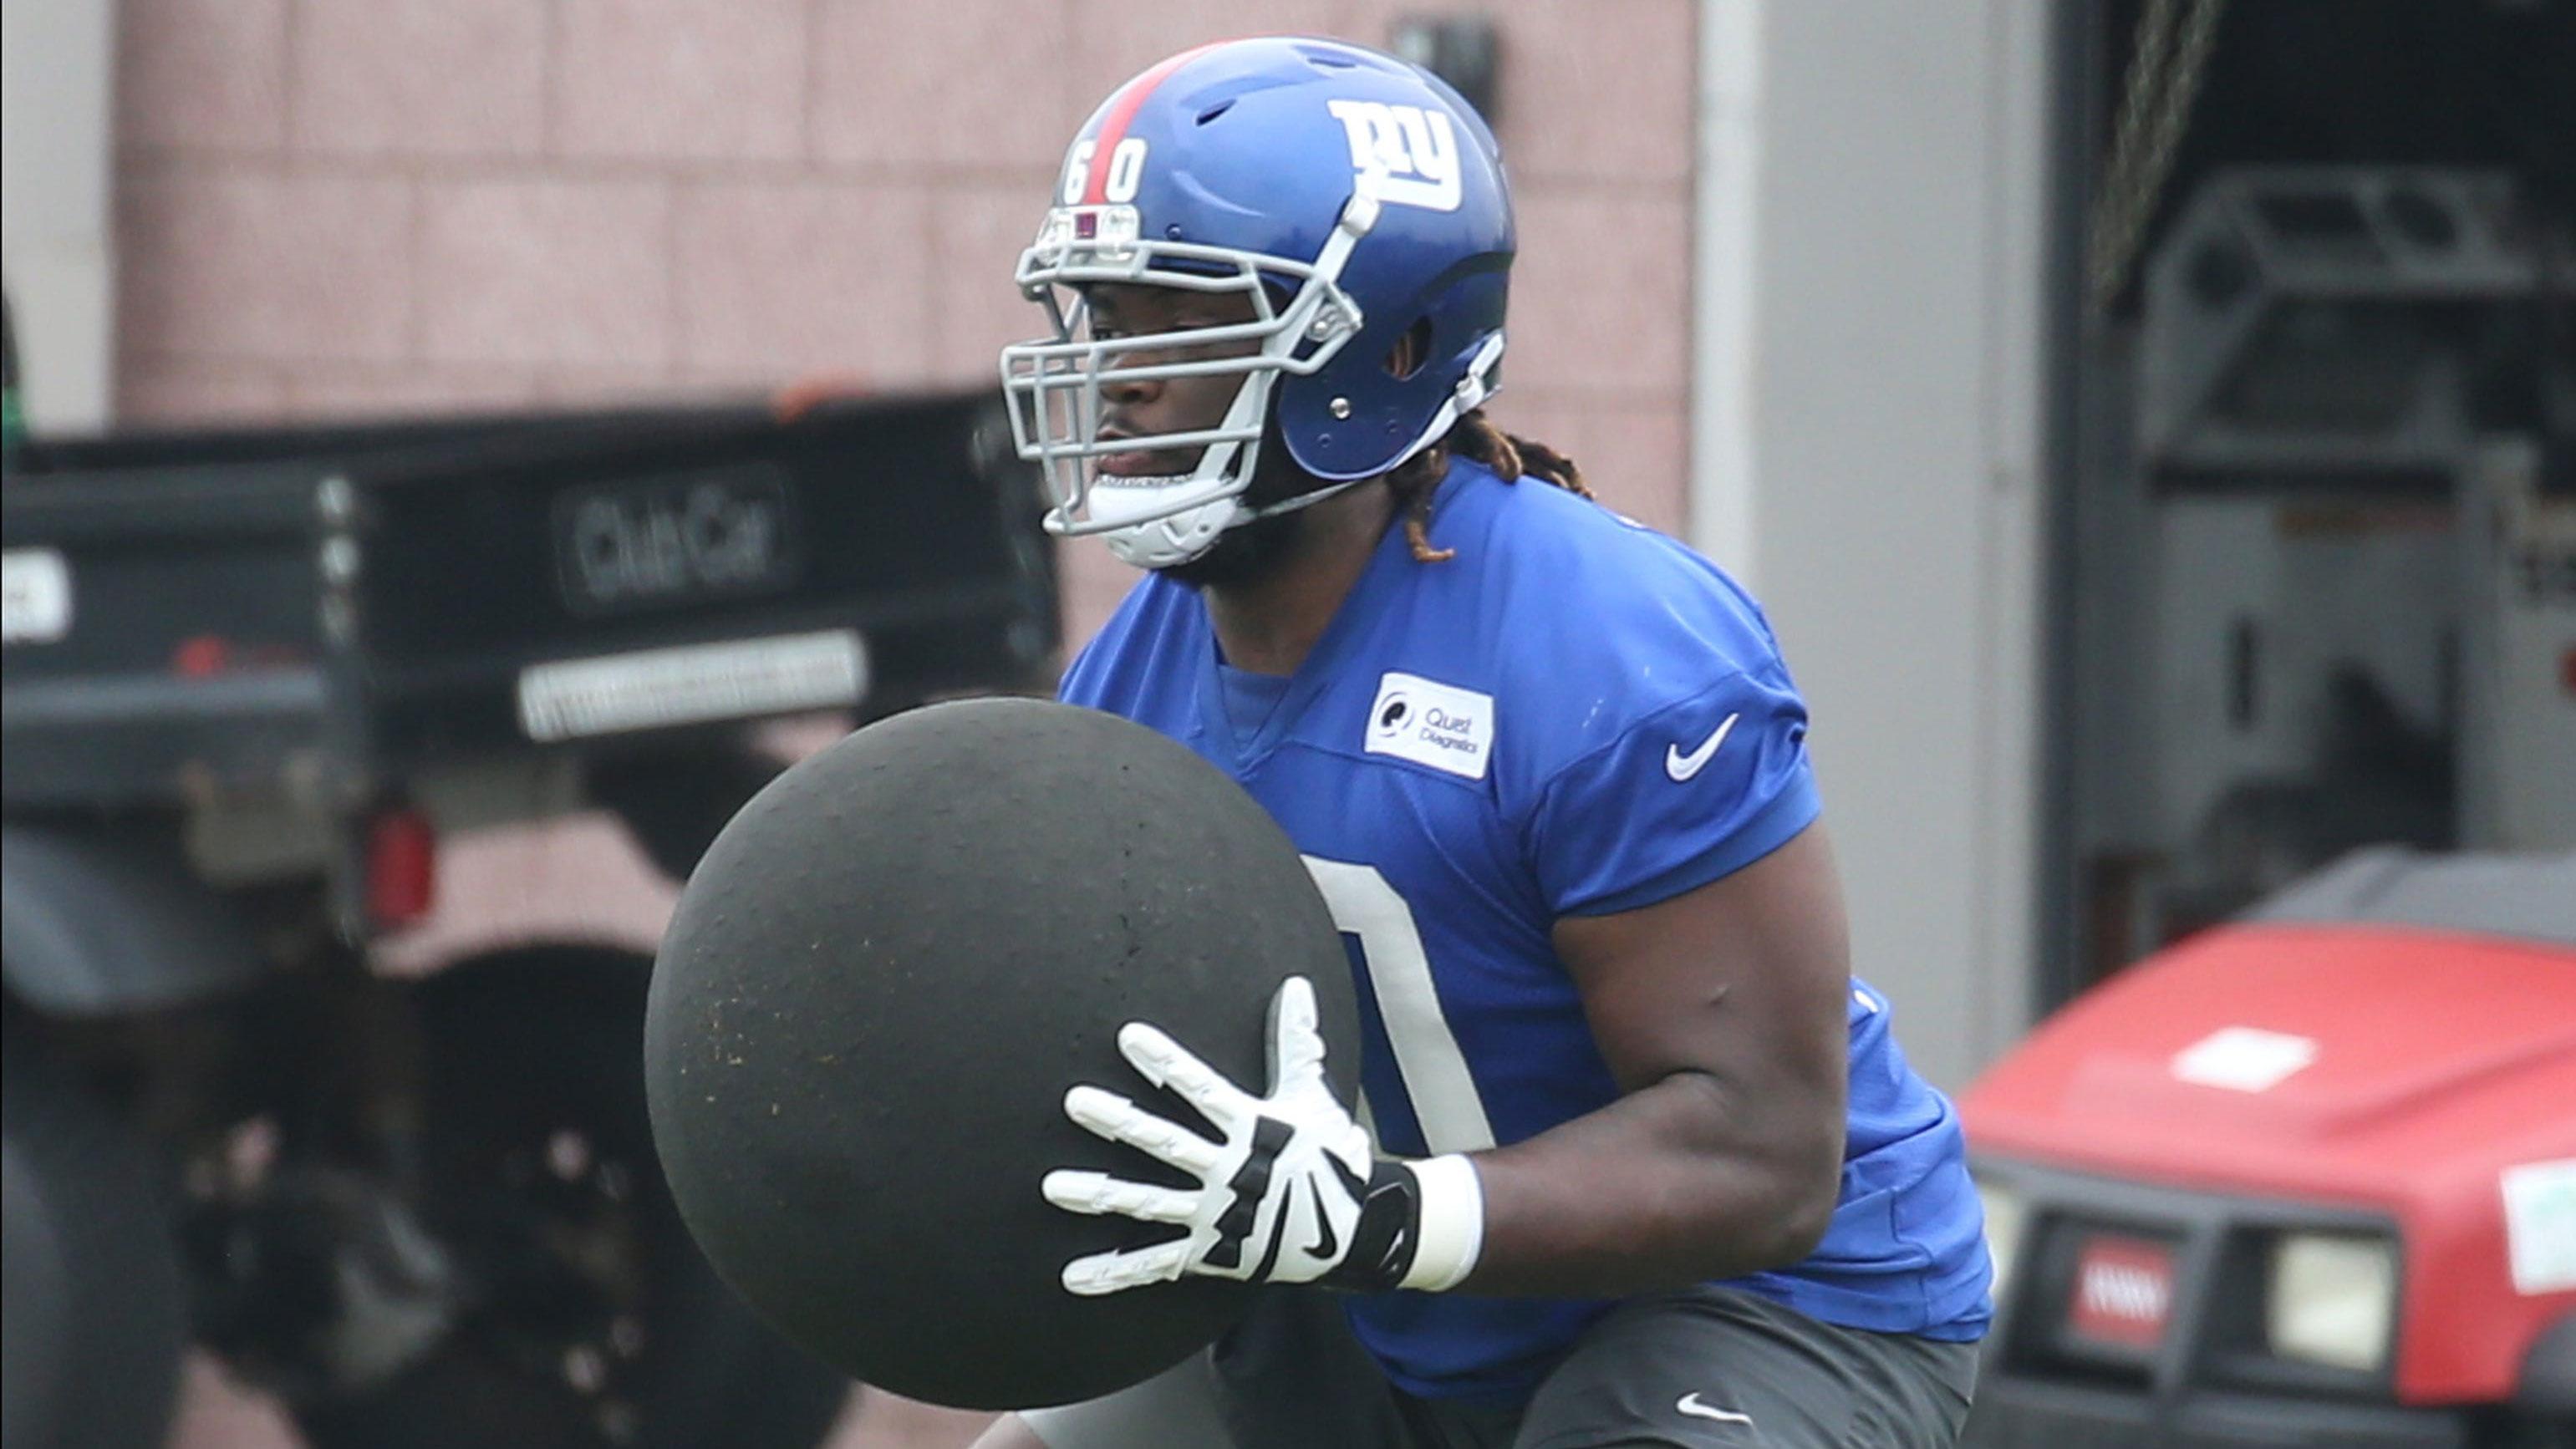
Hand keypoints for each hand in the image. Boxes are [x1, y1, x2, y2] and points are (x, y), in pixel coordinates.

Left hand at [1042, 976, 1477, 1296]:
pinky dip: (1116, 1273)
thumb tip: (1295, 985)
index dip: (1166, 1063)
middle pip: (1165, 1143)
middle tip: (1074, 1102)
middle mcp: (1230, 1170)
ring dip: (1099, 1195)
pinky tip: (1073, 1275)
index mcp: (1253, 1127)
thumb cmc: (1329, 1156)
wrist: (1355, 1232)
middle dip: (1118, 1123)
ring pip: (1148, 1203)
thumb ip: (1295, 1043)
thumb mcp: (1315, 1097)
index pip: (1201, 1089)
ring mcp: (1217, 1214)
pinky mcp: (1211, 1253)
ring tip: (1052, 1186)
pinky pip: (1157, 1264)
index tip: (1128, 1037)